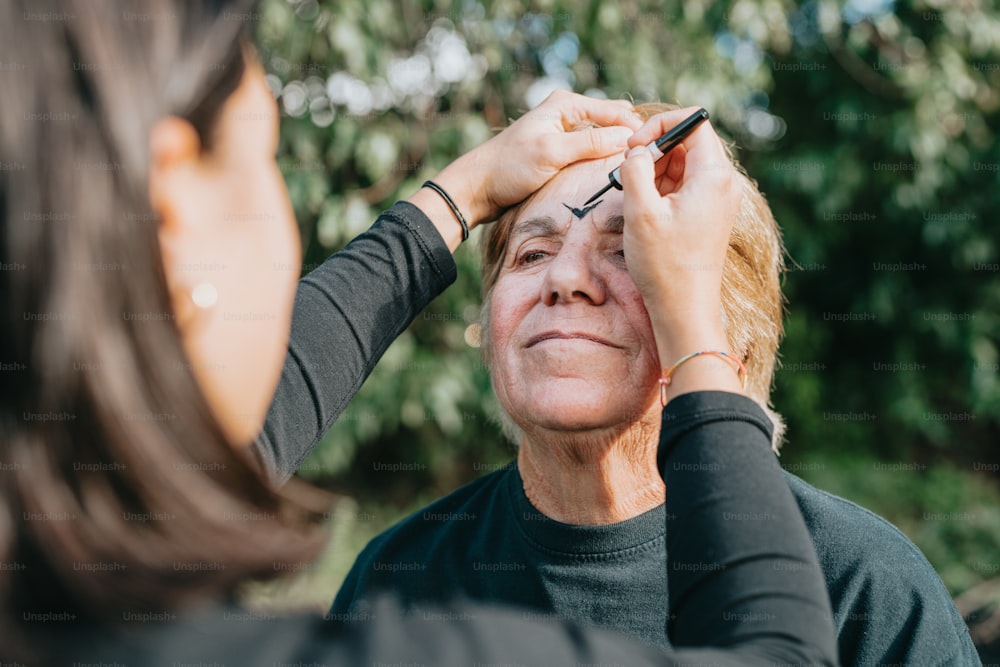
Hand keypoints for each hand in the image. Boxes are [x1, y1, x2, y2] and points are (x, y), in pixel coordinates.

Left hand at [432, 90, 641, 225]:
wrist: (479, 187)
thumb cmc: (510, 167)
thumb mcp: (553, 153)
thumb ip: (591, 143)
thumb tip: (629, 138)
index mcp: (566, 104)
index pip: (616, 111)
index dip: (636, 130)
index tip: (653, 152)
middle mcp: (567, 112)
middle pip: (612, 122)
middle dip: (630, 138)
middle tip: (650, 162)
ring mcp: (564, 131)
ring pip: (603, 137)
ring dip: (617, 150)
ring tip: (636, 169)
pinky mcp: (560, 150)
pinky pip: (591, 150)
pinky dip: (603, 159)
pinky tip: (613, 174)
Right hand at [618, 108, 744, 393]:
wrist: (684, 309)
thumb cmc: (664, 264)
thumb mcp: (640, 211)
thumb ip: (635, 169)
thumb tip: (636, 151)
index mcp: (714, 175)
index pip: (693, 123)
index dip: (660, 126)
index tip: (633, 147)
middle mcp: (724, 183)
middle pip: (689, 142)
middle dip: (655, 150)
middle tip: (629, 174)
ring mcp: (719, 200)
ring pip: (684, 164)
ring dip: (655, 171)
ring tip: (634, 196)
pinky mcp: (710, 215)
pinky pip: (685, 186)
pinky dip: (662, 188)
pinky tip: (644, 209)